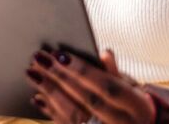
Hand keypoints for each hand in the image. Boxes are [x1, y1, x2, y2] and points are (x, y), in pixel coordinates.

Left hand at [25, 48, 154, 123]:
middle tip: (39, 59)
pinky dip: (51, 112)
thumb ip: (116, 72)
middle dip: (60, 77)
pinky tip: (38, 97)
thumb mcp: (133, 88)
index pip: (106, 85)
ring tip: (33, 74)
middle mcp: (121, 123)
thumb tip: (104, 52)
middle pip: (86, 98)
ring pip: (74, 114)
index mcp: (136, 106)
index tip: (60, 54)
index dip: (82, 70)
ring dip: (50, 92)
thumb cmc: (134, 105)